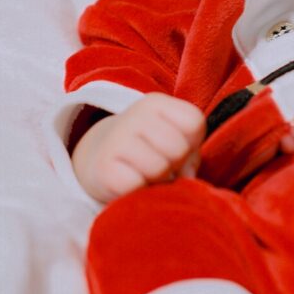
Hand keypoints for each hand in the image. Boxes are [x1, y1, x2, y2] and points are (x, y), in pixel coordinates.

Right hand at [71, 92, 204, 204]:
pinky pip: (138, 185)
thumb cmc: (148, 148)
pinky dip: (139, 190)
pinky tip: (131, 183)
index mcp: (156, 102)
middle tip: (160, 164)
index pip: (194, 122)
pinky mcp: (104, 168)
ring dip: (158, 180)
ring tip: (146, 173)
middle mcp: (134, 114)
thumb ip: (191, 153)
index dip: (192, 143)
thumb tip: (187, 176)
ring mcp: (116, 139)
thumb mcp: (173, 138)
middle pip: (179, 148)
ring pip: (160, 168)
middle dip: (176, 164)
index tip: (175, 148)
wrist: (100, 156)